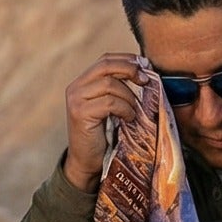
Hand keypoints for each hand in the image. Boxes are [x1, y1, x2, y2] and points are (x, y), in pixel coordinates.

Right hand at [62, 54, 143, 192]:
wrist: (88, 161)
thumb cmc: (105, 134)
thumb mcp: (113, 106)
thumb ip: (120, 88)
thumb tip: (145, 70)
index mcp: (83, 82)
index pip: (106, 59)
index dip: (127, 59)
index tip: (146, 66)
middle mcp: (76, 87)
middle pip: (106, 66)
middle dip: (130, 70)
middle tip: (146, 81)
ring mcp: (76, 99)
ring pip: (109, 84)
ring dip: (129, 96)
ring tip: (134, 111)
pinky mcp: (80, 113)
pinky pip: (109, 102)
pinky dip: (124, 109)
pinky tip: (128, 118)